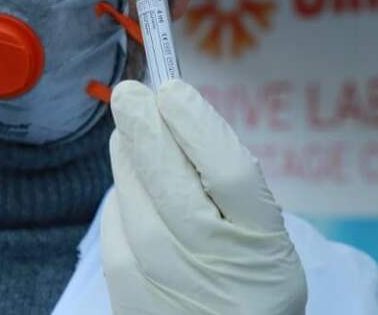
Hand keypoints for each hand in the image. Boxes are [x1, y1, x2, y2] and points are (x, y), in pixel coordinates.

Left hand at [100, 80, 306, 313]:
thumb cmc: (243, 279)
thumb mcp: (263, 240)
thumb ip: (227, 187)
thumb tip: (173, 114)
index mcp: (262, 246)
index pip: (228, 171)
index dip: (195, 123)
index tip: (172, 89)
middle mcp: (212, 262)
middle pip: (170, 179)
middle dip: (144, 127)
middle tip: (129, 92)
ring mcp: (165, 278)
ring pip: (132, 195)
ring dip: (127, 154)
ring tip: (131, 134)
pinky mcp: (126, 289)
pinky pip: (113, 222)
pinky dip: (121, 195)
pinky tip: (131, 186)